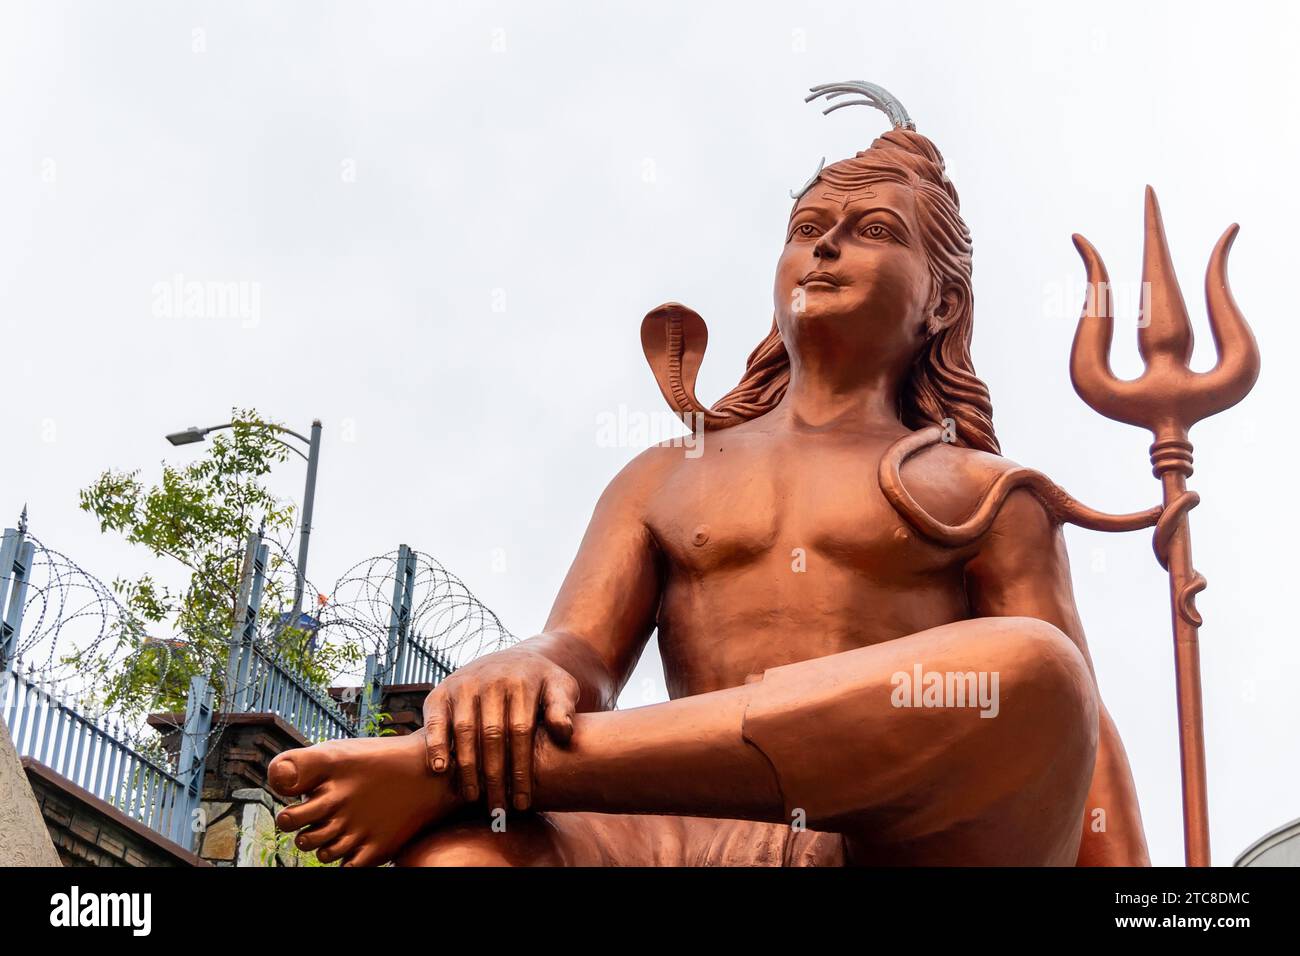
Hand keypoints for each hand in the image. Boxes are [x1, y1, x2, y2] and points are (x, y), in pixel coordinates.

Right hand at [422, 645, 579, 811]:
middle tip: (498, 808)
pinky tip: (440, 768)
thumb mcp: (561, 687)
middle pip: (492, 735)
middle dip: (494, 776)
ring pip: (464, 730)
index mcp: (522, 682)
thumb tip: (564, 733)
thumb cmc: (541, 683)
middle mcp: (490, 681)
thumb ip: (563, 708)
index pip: (521, 732)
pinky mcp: (442, 691)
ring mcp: (464, 685)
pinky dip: (436, 743)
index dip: (520, 769)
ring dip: (467, 767)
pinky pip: (436, 719)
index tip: (522, 801)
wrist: (515, 658)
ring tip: (473, 797)